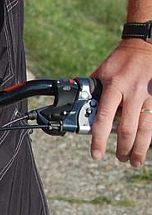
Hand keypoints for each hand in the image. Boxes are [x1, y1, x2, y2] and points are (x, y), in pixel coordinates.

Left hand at [90, 40, 151, 166]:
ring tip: (134, 161)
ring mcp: (149, 94)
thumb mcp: (101, 74)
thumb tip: (80, 111)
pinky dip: (150, 134)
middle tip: (119, 159)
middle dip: (123, 149)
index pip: (103, 119)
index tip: (96, 154)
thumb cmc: (120, 61)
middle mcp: (132, 93)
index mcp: (113, 87)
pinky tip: (147, 145)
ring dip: (140, 148)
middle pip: (128, 129)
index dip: (99, 140)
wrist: (144, 44)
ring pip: (146, 128)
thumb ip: (92, 93)